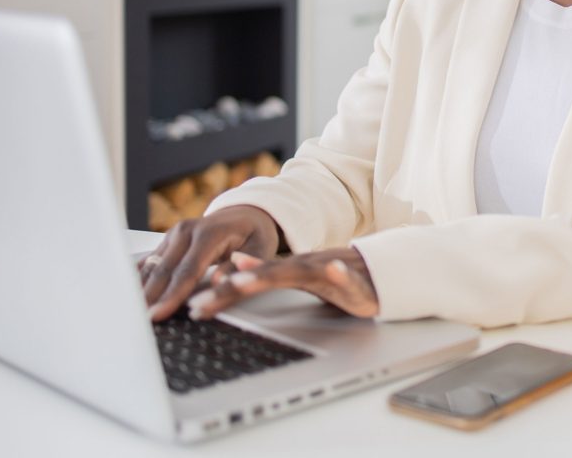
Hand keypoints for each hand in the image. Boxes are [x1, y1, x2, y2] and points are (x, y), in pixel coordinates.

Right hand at [139, 205, 280, 320]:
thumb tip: (219, 282)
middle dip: (149, 298)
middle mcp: (186, 230)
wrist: (246, 214)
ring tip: (128, 315)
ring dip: (139, 291)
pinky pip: (150, 263)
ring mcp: (174, 234)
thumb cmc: (254, 235)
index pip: (187, 271)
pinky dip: (139, 281)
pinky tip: (128, 299)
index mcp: (210, 233)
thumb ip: (239, 267)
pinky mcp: (168, 241)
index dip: (171, 295)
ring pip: (152, 267)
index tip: (157, 315)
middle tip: (136, 324)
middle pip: (163, 270)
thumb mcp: (259, 248)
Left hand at [186, 248, 379, 319]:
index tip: (192, 307)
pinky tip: (334, 271)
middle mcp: (301, 267)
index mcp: (287, 270)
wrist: (379, 271)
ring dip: (269, 274)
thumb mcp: (297, 275)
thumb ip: (267, 270)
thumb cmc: (337, 277)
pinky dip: (339, 274)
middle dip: (229, 290)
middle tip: (200, 304)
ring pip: (294, 272)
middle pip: (260, 278)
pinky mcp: (353, 279)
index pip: (247, 281)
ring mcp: (325, 270)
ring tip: (242, 281)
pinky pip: (345, 275)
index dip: (220, 292)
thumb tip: (233, 264)